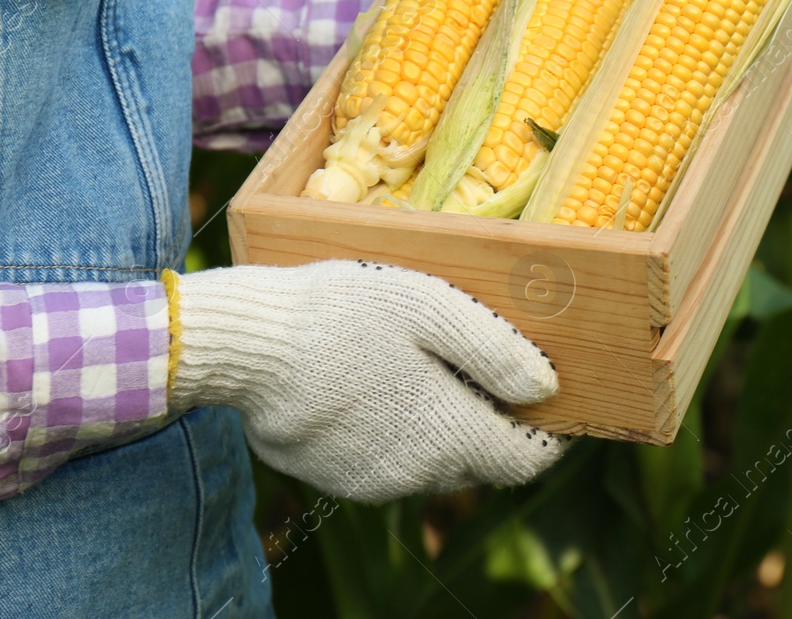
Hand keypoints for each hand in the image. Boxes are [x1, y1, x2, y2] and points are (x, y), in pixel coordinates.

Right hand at [167, 260, 564, 501]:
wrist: (243, 345)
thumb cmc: (343, 313)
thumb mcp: (432, 308)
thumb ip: (497, 351)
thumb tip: (547, 388)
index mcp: (448, 437)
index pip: (525, 461)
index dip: (545, 431)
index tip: (545, 393)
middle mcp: (415, 476)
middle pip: (481, 459)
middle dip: (492, 419)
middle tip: (481, 362)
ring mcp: (370, 483)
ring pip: (434, 461)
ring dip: (442, 424)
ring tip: (423, 363)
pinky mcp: (334, 477)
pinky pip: (388, 460)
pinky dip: (398, 429)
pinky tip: (375, 381)